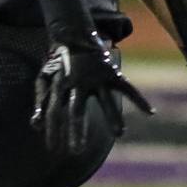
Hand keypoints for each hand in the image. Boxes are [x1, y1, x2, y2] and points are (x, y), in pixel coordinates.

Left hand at [32, 34, 153, 153]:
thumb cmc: (57, 64)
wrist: (73, 35)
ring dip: (113, 116)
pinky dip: (139, 99)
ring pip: (105, 100)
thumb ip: (41, 103)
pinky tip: (150, 113)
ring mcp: (96, 78)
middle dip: (76, 131)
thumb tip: (35, 127)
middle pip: (77, 110)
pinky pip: (128, 88)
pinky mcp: (112, 73)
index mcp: (59, 85)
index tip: (53, 149)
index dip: (53, 130)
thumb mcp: (44, 80)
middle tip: (77, 151)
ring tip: (119, 134)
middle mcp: (77, 83)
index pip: (54, 112)